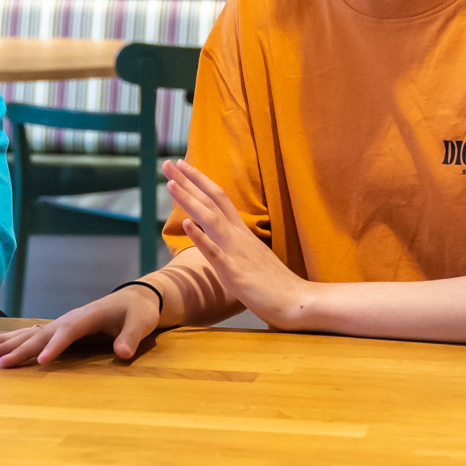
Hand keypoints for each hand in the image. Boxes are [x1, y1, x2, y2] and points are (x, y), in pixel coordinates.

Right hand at [0, 284, 160, 366]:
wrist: (134, 298)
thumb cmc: (138, 312)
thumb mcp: (141, 323)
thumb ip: (131, 338)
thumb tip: (123, 353)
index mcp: (87, 316)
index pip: (67, 333)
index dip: (54, 347)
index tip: (40, 362)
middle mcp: (68, 318)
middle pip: (40, 334)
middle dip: (18, 348)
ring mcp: (60, 323)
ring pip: (28, 334)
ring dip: (5, 343)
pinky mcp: (57, 329)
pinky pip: (30, 335)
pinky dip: (9, 340)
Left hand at [163, 159, 314, 329]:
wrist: (297, 302)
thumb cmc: (275, 285)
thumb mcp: (253, 258)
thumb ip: (239, 246)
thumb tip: (224, 240)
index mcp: (242, 233)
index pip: (219, 199)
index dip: (201, 181)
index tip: (183, 166)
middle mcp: (238, 237)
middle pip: (211, 201)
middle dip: (189, 181)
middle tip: (168, 163)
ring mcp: (236, 253)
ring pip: (210, 219)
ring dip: (189, 200)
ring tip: (171, 183)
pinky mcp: (234, 272)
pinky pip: (215, 253)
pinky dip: (200, 237)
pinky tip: (187, 224)